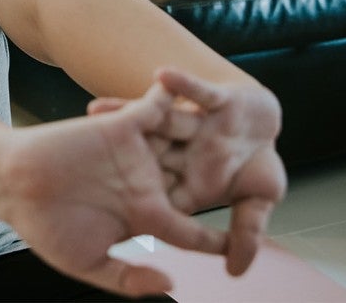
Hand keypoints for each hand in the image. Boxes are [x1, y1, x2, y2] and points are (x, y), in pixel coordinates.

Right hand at [0, 80, 225, 297]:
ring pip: (182, 142)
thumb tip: (170, 284)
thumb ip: (128, 277)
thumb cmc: (44, 227)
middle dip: (223, 178)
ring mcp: (134, 152)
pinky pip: (155, 107)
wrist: (12, 184)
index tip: (240, 250)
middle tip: (257, 171)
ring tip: (246, 121)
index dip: (215, 239)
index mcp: (142, 216)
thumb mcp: (89, 263)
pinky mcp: (120, 125)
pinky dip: (175, 95)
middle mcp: (144, 182)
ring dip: (208, 133)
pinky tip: (203, 90)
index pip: (190, 230)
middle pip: (194, 182)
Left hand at [91, 69, 286, 276]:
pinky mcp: (216, 100)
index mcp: (189, 183)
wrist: (271, 126)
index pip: (159, 196)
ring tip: (94, 111)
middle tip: (75, 157)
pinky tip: (161, 74)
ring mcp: (196, 126)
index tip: (97, 210)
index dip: (130, 204)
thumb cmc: (258, 168)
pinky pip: (195, 92)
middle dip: (113, 157)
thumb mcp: (257, 201)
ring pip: (158, 122)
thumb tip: (236, 271)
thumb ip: (247, 233)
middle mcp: (185, 153)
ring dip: (126, 114)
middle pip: (145, 157)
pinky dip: (180, 84)